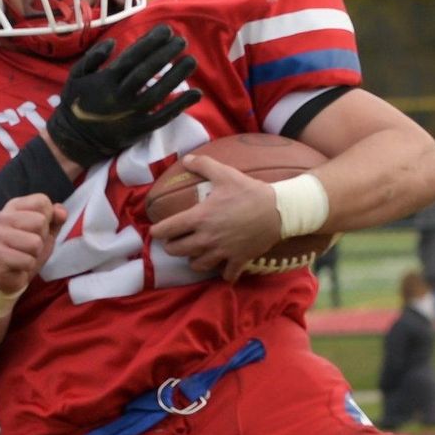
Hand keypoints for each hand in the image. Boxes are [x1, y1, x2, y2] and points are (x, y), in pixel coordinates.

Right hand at [0, 194, 67, 294]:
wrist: (9, 276)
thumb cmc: (27, 250)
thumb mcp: (46, 231)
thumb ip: (55, 218)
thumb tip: (61, 212)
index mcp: (14, 206)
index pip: (42, 201)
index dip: (48, 218)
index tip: (36, 230)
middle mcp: (2, 217)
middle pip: (40, 221)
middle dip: (41, 238)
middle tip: (30, 246)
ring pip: (35, 243)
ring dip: (35, 254)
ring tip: (24, 255)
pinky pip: (28, 261)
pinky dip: (28, 266)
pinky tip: (18, 266)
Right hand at [46, 25, 200, 167]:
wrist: (74, 141)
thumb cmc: (75, 105)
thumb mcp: (75, 76)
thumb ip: (93, 57)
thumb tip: (113, 42)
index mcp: (105, 80)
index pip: (133, 57)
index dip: (151, 42)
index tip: (166, 30)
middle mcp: (120, 96)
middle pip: (148, 71)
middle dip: (166, 54)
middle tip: (182, 41)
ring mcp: (131, 114)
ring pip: (159, 92)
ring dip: (177, 75)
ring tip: (191, 61)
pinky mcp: (139, 130)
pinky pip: (163, 117)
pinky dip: (180, 105)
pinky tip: (196, 94)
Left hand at [148, 155, 279, 280]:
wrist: (279, 209)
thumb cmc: (249, 191)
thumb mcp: (225, 173)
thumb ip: (203, 165)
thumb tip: (186, 159)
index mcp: (200, 218)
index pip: (167, 229)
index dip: (157, 231)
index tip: (156, 231)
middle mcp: (207, 238)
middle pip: (177, 251)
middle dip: (171, 247)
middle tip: (174, 241)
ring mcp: (222, 252)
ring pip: (197, 265)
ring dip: (193, 260)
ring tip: (195, 253)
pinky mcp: (238, 260)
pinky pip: (226, 275)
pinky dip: (223, 273)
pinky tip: (222, 267)